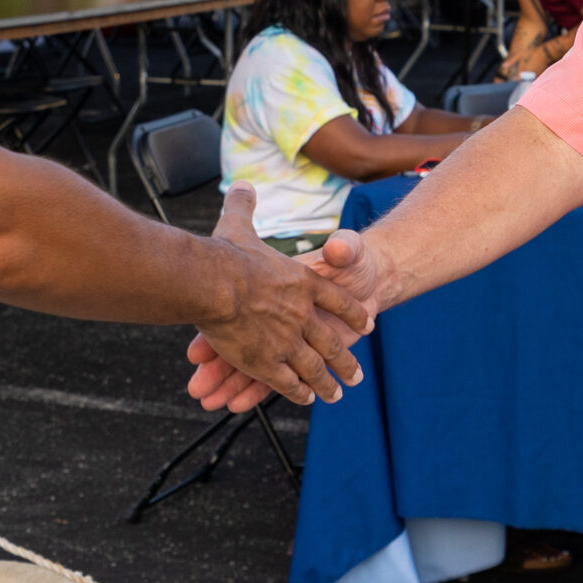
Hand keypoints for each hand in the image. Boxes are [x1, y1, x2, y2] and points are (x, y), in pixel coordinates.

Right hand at [182, 188, 371, 409]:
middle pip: (332, 341)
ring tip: (337, 394)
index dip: (352, 311)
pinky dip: (298, 391)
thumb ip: (245, 205)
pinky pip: (288, 381)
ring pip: (315, 367)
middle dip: (345, 360)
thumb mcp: (239, 224)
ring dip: (328, 381)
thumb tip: (244, 184)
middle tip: (356, 375)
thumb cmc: (226, 254)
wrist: (215, 281)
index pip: (337, 300)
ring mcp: (286, 340)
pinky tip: (306, 398)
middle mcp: (302, 314)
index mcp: (303, 282)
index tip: (367, 321)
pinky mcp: (266, 362)